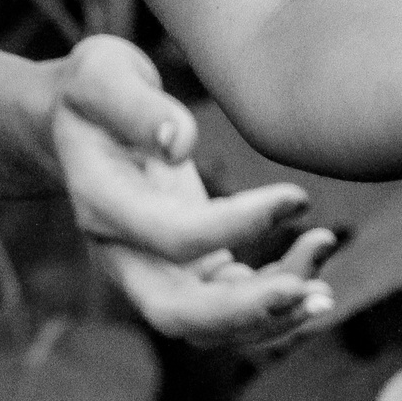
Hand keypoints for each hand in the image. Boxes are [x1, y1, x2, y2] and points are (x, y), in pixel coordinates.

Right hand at [51, 36, 337, 342]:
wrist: (77, 123)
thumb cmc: (94, 91)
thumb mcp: (103, 73)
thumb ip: (137, 106)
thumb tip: (180, 143)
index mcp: (102, 204)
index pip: (172, 236)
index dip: (237, 226)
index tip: (296, 197)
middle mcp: (120, 255)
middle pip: (177, 314)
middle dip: (246, 312)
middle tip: (309, 292)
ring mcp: (150, 272)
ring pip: (206, 327)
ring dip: (268, 319)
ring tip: (324, 292)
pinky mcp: (182, 273)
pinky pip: (226, 309)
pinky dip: (271, 307)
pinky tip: (316, 281)